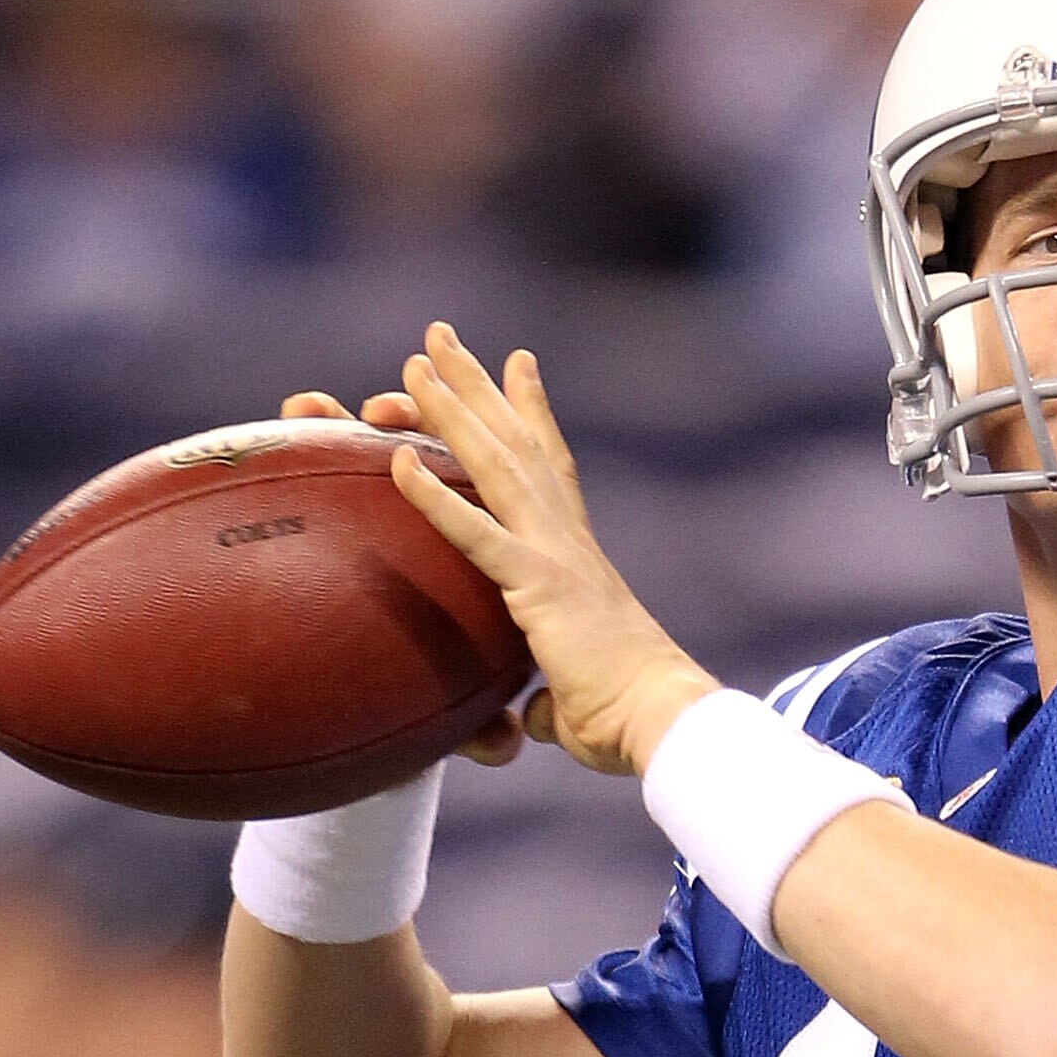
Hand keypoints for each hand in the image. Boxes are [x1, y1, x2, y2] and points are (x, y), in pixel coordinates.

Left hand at [309, 325, 717, 778]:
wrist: (661, 720)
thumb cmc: (627, 717)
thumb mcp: (576, 697)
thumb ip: (549, 694)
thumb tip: (538, 716)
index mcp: (577, 554)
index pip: (550, 466)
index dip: (531, 411)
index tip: (517, 362)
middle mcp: (566, 537)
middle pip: (513, 442)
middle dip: (475, 385)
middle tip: (439, 337)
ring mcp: (553, 553)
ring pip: (495, 462)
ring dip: (452, 408)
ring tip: (416, 361)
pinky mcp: (538, 584)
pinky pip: (475, 533)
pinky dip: (433, 496)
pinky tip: (394, 461)